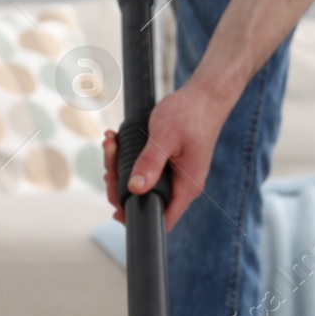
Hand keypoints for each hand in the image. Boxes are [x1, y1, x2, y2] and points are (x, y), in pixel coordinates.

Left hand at [101, 80, 232, 229]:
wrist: (205, 96)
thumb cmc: (190, 113)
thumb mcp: (165, 136)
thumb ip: (150, 163)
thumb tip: (136, 188)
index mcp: (187, 186)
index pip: (162, 219)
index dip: (137, 217)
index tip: (116, 206)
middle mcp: (183, 186)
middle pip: (146, 202)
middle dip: (120, 186)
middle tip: (109, 164)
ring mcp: (176, 177)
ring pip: (142, 185)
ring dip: (121, 168)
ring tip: (112, 144)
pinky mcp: (170, 167)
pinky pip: (146, 171)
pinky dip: (129, 159)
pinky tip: (118, 142)